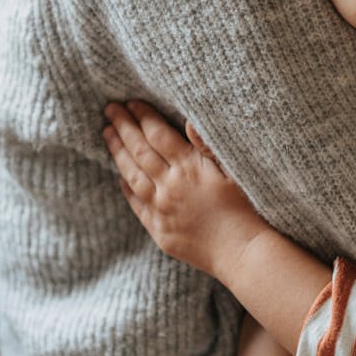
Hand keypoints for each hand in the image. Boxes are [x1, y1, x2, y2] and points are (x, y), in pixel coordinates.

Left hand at [103, 100, 266, 279]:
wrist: (245, 252)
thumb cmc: (248, 207)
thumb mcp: (236, 169)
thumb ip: (209, 145)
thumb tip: (189, 121)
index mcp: (190, 168)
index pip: (159, 135)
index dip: (144, 117)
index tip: (131, 102)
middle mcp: (171, 187)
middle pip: (140, 151)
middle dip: (124, 127)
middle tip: (110, 109)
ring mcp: (163, 211)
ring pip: (133, 176)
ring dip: (118, 153)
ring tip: (107, 134)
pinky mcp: (161, 233)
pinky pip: (137, 206)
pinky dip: (127, 188)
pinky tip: (120, 177)